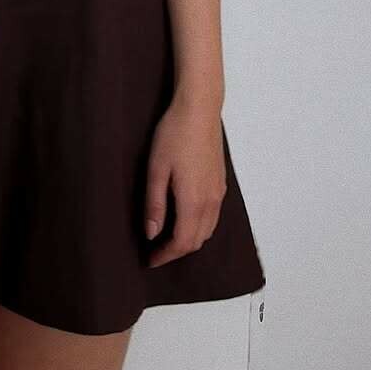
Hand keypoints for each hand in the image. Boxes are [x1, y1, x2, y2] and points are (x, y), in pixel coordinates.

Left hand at [142, 97, 225, 266]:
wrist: (199, 109)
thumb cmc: (174, 135)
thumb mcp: (156, 169)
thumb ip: (155, 204)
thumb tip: (151, 234)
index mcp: (193, 202)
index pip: (181, 243)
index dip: (165, 256)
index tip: (150, 260)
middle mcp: (211, 202)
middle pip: (196, 241)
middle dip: (176, 251)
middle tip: (155, 252)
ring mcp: (219, 193)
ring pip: (207, 230)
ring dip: (189, 240)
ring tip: (167, 238)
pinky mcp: (221, 183)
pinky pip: (213, 217)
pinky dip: (199, 227)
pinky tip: (184, 218)